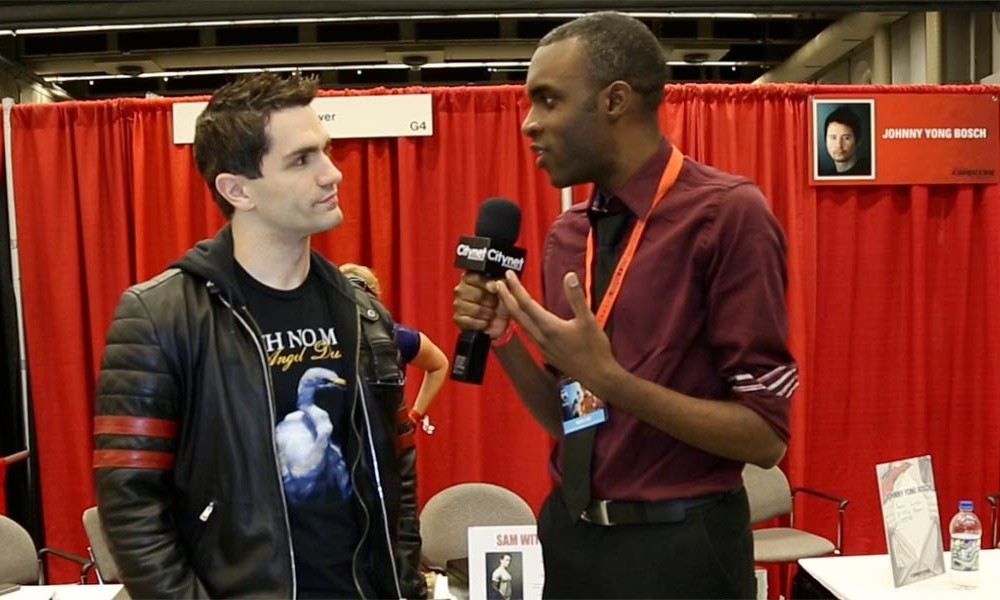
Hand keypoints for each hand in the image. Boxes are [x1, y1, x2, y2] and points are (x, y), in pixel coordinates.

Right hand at [452, 272, 509, 338]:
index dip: (489, 285)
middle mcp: (460, 290)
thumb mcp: (503, 288)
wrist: (498, 320)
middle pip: (478, 295)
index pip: (476, 278)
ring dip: (488, 314)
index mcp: (469, 278)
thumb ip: (499, 282)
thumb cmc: (499, 301)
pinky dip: (482, 323)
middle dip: (491, 302)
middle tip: (495, 304)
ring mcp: (458, 304)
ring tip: (491, 313)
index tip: (496, 290)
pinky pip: (471, 322)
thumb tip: (495, 284)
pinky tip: (485, 321)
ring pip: (476, 310)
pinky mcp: (458, 318)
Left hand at [494, 270, 617, 388]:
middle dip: (505, 297)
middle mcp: (541, 337)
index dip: (515, 288)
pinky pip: (527, 333)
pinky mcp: (545, 353)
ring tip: (506, 298)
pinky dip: (520, 321)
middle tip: (497, 284)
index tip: (508, 276)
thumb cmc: (594, 350)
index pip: (526, 303)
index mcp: (549, 327)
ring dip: (511, 310)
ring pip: (520, 325)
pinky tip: (523, 319)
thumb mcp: (588, 319)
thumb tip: (569, 276)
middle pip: (516, 314)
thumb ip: (576, 297)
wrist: (597, 376)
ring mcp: (542, 346)